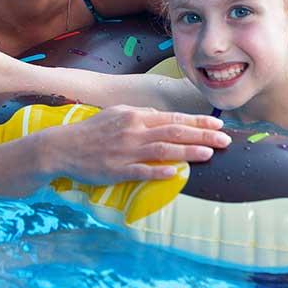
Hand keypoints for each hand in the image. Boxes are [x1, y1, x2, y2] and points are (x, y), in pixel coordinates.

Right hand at [48, 105, 230, 184]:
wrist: (62, 147)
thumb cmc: (91, 131)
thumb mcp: (115, 114)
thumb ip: (140, 115)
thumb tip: (161, 117)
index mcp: (134, 116)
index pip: (172, 118)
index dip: (197, 122)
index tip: (218, 125)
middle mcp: (133, 132)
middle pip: (173, 132)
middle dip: (202, 136)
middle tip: (225, 140)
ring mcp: (125, 151)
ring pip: (163, 150)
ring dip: (188, 152)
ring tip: (209, 154)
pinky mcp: (117, 170)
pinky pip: (142, 171)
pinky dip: (160, 171)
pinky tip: (176, 173)